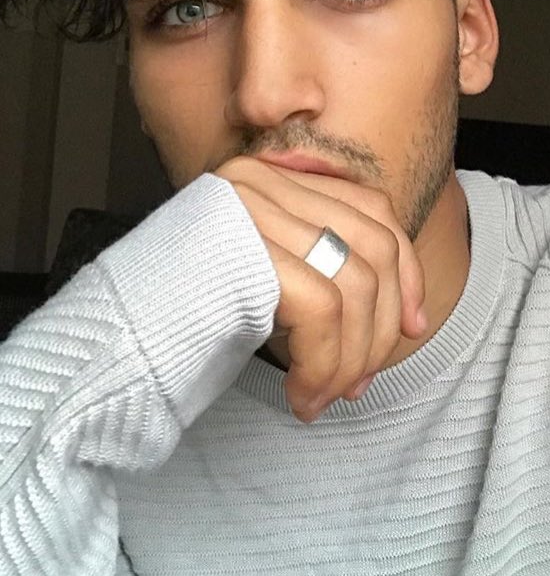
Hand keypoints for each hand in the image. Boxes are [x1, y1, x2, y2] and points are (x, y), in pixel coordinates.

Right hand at [214, 157, 426, 421]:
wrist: (109, 342)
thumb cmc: (192, 317)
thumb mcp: (272, 278)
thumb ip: (328, 270)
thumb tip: (406, 315)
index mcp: (273, 178)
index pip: (371, 209)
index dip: (406, 270)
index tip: (414, 324)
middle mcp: (263, 181)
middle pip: (373, 245)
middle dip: (382, 326)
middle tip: (359, 382)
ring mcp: (250, 209)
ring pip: (354, 284)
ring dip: (351, 358)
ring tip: (324, 396)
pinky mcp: (242, 248)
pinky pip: (323, 312)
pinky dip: (325, 366)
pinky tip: (303, 397)